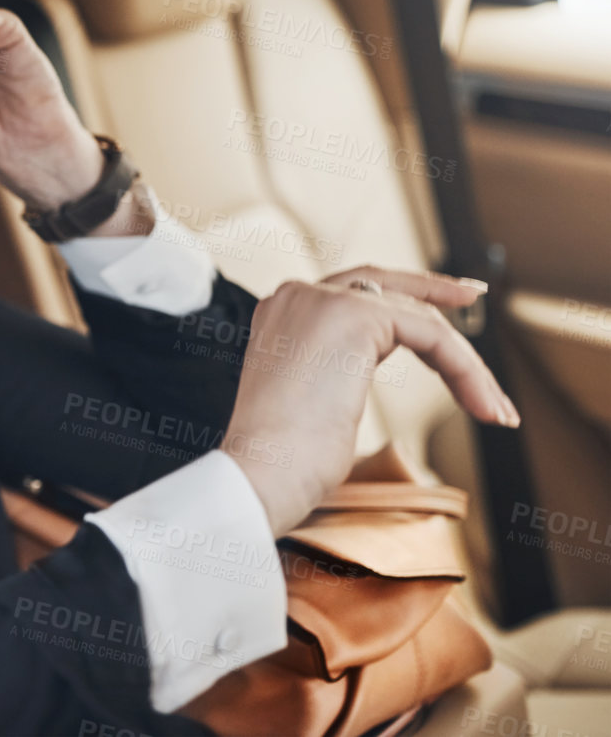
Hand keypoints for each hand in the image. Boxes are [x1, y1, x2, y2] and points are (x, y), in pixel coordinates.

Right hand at [220, 266, 517, 536]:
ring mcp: (323, 301)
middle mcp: (298, 296)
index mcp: (282, 314)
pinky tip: (481, 405)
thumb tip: (370, 366)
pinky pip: (431, 335)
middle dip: (436, 290)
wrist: (262, 471)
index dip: (403, 294)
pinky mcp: (354, 316)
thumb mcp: (314, 399)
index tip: (444, 304)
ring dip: (465, 365)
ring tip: (493, 408)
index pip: (352, 289)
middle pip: (384, 284)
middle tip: (473, 297)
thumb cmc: (284, 458)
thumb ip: (336, 367)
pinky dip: (465, 370)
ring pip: (418, 317)